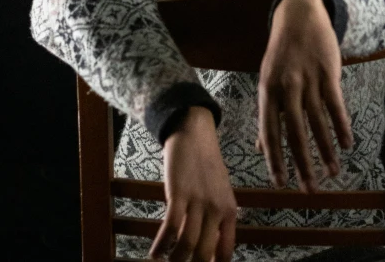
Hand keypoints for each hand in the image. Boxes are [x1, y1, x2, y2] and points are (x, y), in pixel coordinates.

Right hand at [149, 106, 236, 261]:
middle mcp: (217, 209)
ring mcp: (198, 201)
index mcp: (230, 210)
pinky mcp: (179, 193)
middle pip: (204, 254)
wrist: (195, 134)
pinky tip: (154, 253)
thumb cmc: (206, 165)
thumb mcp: (220, 193)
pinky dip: (161, 244)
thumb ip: (217, 219)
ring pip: (187, 245)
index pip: (225, 252)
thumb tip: (208, 250)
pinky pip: (170, 227)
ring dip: (174, 260)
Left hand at [255, 0, 353, 193]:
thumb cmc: (281, 54)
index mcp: (267, 90)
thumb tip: (260, 148)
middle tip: (309, 190)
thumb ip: (267, 114)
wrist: (299, 16)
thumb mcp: (267, 79)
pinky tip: (347, 144)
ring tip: (332, 173)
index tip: (280, 183)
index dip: (274, 159)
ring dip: (326, 150)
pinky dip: (342, 126)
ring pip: (318, 122)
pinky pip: (336, 104)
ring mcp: (308, 79)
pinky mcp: (328, 72)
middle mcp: (286, 86)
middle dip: (302, 163)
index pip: (269, 131)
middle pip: (295, 132)